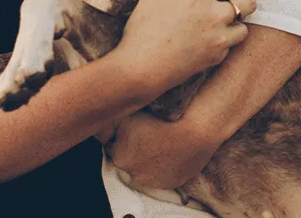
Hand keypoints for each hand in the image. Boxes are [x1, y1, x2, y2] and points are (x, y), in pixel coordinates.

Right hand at [106, 0, 255, 97]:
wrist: (141, 69)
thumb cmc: (143, 29)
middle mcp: (215, 18)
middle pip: (248, 1)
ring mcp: (219, 40)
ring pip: (244, 28)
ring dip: (234, 21)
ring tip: (218, 20)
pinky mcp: (216, 58)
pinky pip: (230, 46)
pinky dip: (222, 40)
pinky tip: (206, 38)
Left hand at [106, 111, 221, 189]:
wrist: (194, 132)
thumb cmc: (163, 121)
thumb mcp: (130, 116)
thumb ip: (114, 125)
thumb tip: (106, 126)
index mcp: (119, 156)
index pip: (113, 147)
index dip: (123, 138)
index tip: (134, 130)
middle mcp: (132, 172)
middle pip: (128, 160)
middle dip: (134, 150)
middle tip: (148, 135)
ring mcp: (150, 181)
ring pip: (144, 170)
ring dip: (148, 160)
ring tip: (161, 143)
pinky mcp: (167, 184)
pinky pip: (161, 175)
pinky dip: (163, 167)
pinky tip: (170, 152)